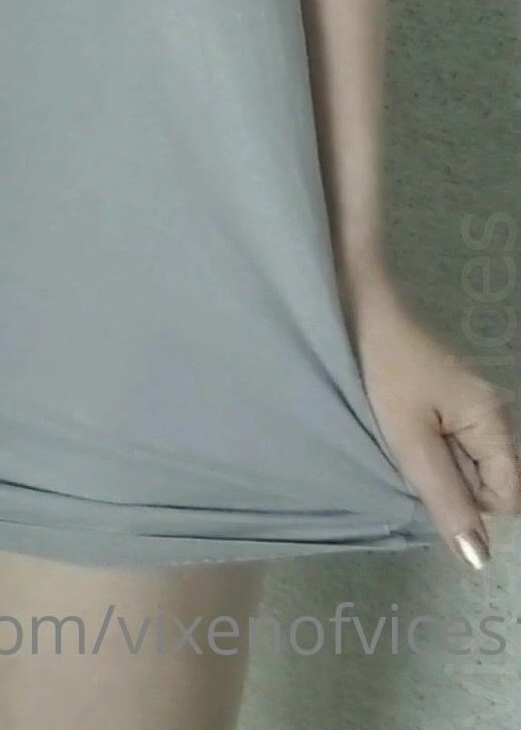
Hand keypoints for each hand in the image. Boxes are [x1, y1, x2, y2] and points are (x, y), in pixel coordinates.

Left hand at [341, 266, 520, 569]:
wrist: (364, 310)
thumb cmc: (386, 373)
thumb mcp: (410, 442)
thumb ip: (447, 499)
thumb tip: (481, 559)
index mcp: (495, 422)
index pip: (507, 498)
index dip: (470, 506)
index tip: (430, 484)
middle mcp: (498, 414)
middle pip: (492, 482)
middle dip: (454, 485)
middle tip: (412, 457)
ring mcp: (478, 406)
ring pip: (472, 466)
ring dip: (440, 468)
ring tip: (405, 442)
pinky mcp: (456, 400)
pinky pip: (458, 445)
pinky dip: (433, 449)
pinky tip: (406, 432)